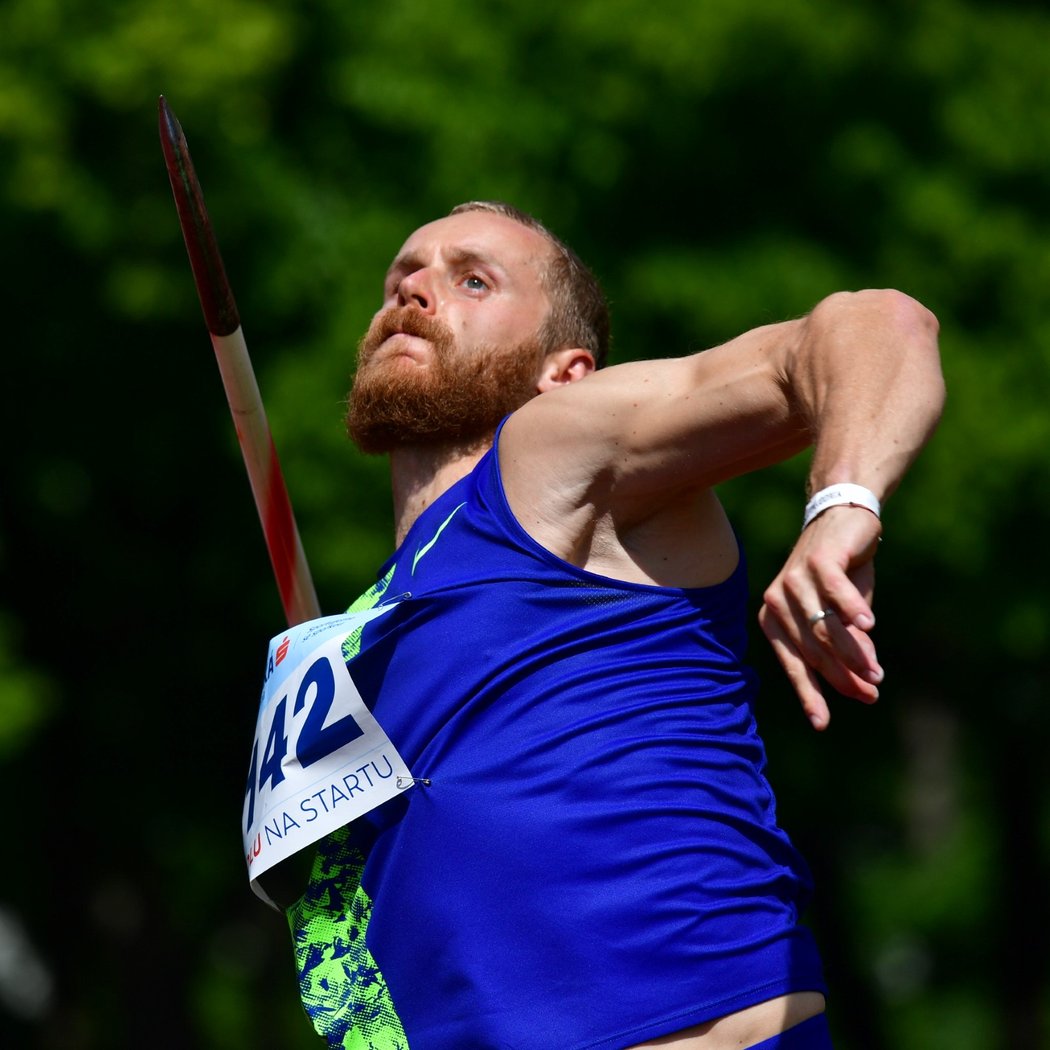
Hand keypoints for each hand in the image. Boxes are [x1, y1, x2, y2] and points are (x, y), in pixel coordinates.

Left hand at [758, 505, 882, 729]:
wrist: (842, 519)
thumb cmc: (839, 574)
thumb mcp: (844, 615)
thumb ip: (848, 645)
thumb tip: (868, 681)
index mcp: (774, 619)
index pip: (794, 665)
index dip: (809, 694)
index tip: (822, 724)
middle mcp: (776, 601)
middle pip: (813, 650)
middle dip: (842, 676)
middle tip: (871, 693)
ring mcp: (794, 580)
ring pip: (825, 628)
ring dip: (853, 653)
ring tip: (876, 674)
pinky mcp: (817, 560)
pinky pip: (835, 592)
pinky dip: (853, 609)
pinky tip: (870, 626)